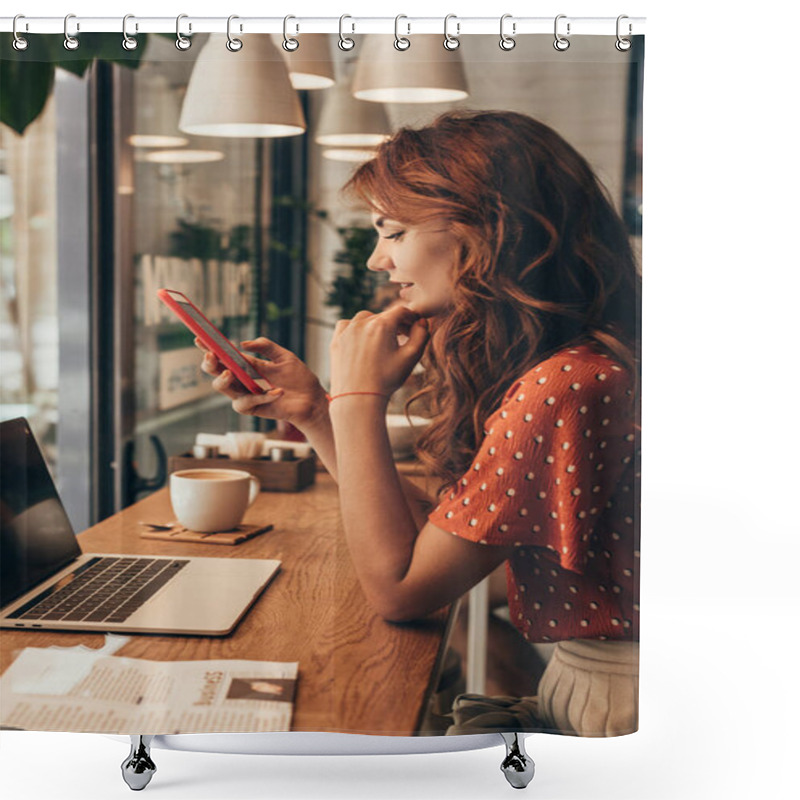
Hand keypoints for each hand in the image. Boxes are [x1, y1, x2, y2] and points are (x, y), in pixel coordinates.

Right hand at [196, 337, 328, 429]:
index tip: (199, 339)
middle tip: (212, 356)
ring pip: (223, 389)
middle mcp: (242, 381)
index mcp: (246, 366)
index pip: (223, 357)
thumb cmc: (299, 378)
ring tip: (230, 373)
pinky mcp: (254, 409)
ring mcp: (246, 395)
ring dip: (224, 380)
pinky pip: (248, 402)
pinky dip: (263, 396)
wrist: (313, 399)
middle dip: (209, 365)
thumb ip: (265, 346)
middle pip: (216, 373)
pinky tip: (278, 391)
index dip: (209, 348)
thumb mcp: (284, 356)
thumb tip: (243, 344)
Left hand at [329, 305, 428, 397]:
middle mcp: (362, 322)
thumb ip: (421, 335)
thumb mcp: (411, 357)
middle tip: (402, 336)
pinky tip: (362, 340)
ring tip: (382, 340)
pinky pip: (347, 326)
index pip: (401, 311)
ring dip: (375, 325)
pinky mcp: (336, 340)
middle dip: (395, 324)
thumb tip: (421, 322)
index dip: (410, 317)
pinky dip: (356, 329)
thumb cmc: (386, 380)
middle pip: (384, 316)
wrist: (357, 399)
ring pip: (365, 319)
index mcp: (382, 324)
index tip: (414, 326)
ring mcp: (347, 330)